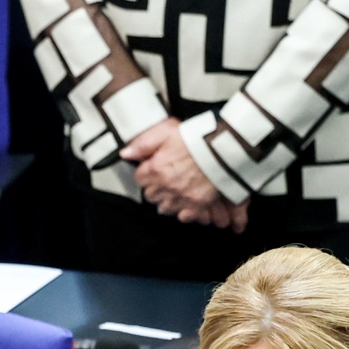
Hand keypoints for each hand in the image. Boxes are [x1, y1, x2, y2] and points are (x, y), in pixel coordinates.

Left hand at [123, 119, 246, 230]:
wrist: (223, 147)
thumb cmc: (196, 138)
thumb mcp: (165, 132)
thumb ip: (143, 144)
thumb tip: (125, 154)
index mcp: (155, 168)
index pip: (140, 178)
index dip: (146, 174)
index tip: (152, 170)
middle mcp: (166, 185)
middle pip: (151, 195)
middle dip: (155, 189)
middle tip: (164, 182)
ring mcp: (182, 195)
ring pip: (165, 208)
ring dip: (168, 201)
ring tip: (174, 194)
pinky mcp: (198, 203)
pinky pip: (184, 215)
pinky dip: (184, 213)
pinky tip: (186, 206)